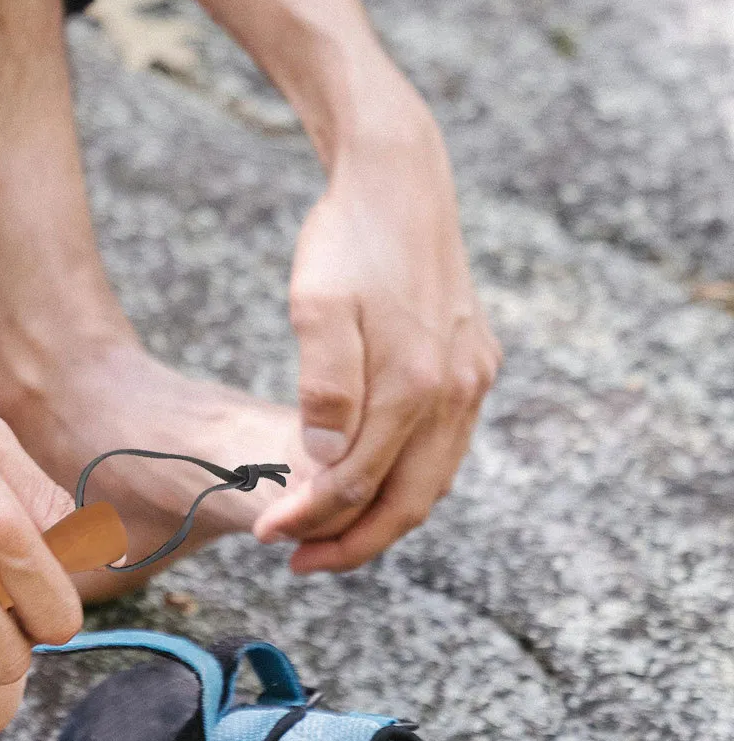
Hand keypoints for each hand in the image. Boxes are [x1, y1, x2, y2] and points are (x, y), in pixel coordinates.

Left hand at [254, 105, 501, 572]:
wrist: (399, 177)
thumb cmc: (346, 239)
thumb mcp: (316, 307)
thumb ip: (324, 386)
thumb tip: (324, 460)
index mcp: (416, 385)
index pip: (357, 485)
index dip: (308, 520)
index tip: (265, 536)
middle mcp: (456, 391)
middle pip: (408, 503)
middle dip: (351, 544)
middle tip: (297, 563)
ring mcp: (472, 379)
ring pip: (433, 482)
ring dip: (381, 519)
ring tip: (325, 537)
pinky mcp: (475, 365)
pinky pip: (445, 449)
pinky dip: (407, 481)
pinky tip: (366, 485)